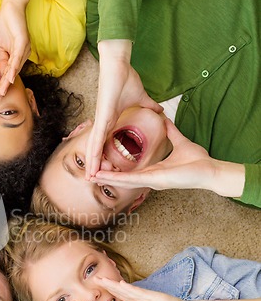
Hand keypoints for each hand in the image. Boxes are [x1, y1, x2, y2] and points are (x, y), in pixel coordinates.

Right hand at [0, 0, 30, 98]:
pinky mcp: (23, 42)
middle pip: (13, 73)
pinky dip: (14, 68)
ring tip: (3, 90)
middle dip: (6, 85)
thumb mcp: (0, 46)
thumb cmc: (5, 24)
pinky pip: (17, 57)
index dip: (3, 83)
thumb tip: (1, 72)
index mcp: (16, 56)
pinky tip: (10, 76)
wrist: (10, 7)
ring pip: (15, 68)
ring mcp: (24, 49)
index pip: (9, 72)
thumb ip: (2, 59)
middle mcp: (22, 54)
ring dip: (9, 80)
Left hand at [86, 39, 161, 178]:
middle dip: (95, 165)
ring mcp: (100, 121)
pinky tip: (91, 163)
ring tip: (89, 178)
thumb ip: (149, 105)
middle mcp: (102, 124)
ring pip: (94, 148)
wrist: (118, 64)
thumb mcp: (141, 98)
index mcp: (110, 122)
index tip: (105, 171)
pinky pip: (96, 138)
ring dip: (92, 163)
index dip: (104, 158)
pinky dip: (94, 151)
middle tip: (92, 181)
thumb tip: (159, 109)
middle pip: (97, 150)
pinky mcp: (101, 117)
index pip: (106, 144)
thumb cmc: (125, 79)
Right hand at [95, 119, 215, 190]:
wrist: (210, 170)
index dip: (116, 167)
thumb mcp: (180, 142)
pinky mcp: (154, 181)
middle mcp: (149, 178)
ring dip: (107, 178)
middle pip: (122, 177)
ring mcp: (150, 181)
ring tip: (92, 176)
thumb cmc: (198, 161)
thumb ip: (170, 132)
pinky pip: (132, 180)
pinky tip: (105, 178)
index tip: (104, 162)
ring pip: (123, 180)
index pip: (130, 170)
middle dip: (106, 175)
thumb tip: (164, 120)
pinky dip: (117, 179)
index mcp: (153, 171)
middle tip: (90, 173)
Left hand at [98, 279, 196, 300]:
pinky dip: (131, 290)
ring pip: (128, 290)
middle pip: (122, 290)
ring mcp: (150, 297)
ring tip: (103, 280)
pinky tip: (122, 285)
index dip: (110, 291)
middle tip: (95, 278)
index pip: (122, 295)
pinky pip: (141, 295)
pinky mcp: (157, 299)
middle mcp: (143, 297)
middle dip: (108, 285)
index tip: (98, 287)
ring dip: (115, 285)